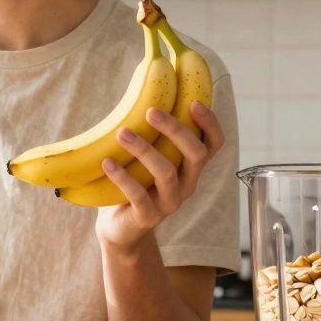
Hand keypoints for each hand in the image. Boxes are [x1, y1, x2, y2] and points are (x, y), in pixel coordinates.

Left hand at [95, 102, 224, 251]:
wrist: (120, 228)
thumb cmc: (134, 182)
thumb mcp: (146, 157)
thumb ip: (151, 133)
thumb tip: (138, 92)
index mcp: (190, 167)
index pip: (213, 144)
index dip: (209, 123)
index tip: (192, 102)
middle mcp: (187, 184)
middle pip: (196, 154)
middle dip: (176, 130)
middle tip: (150, 111)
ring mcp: (169, 203)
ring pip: (166, 173)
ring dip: (144, 150)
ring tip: (121, 133)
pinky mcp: (148, 217)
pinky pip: (138, 195)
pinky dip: (122, 177)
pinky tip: (107, 162)